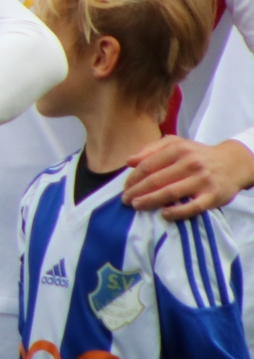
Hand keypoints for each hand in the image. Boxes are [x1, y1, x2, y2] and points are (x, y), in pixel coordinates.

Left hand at [123, 136, 253, 219]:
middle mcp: (190, 163)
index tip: (125, 187)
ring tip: (137, 206)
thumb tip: (129, 161)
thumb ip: (151, 149)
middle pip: (156, 179)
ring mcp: (202, 180)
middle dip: (137, 191)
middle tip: (125, 200)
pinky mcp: (212, 196)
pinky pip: (192, 207)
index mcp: (179, 149)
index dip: (133, 178)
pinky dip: (177, 212)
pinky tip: (164, 214)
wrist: (233, 163)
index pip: (148, 165)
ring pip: (170, 192)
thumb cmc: (198, 155)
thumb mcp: (176, 144)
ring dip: (150, 201)